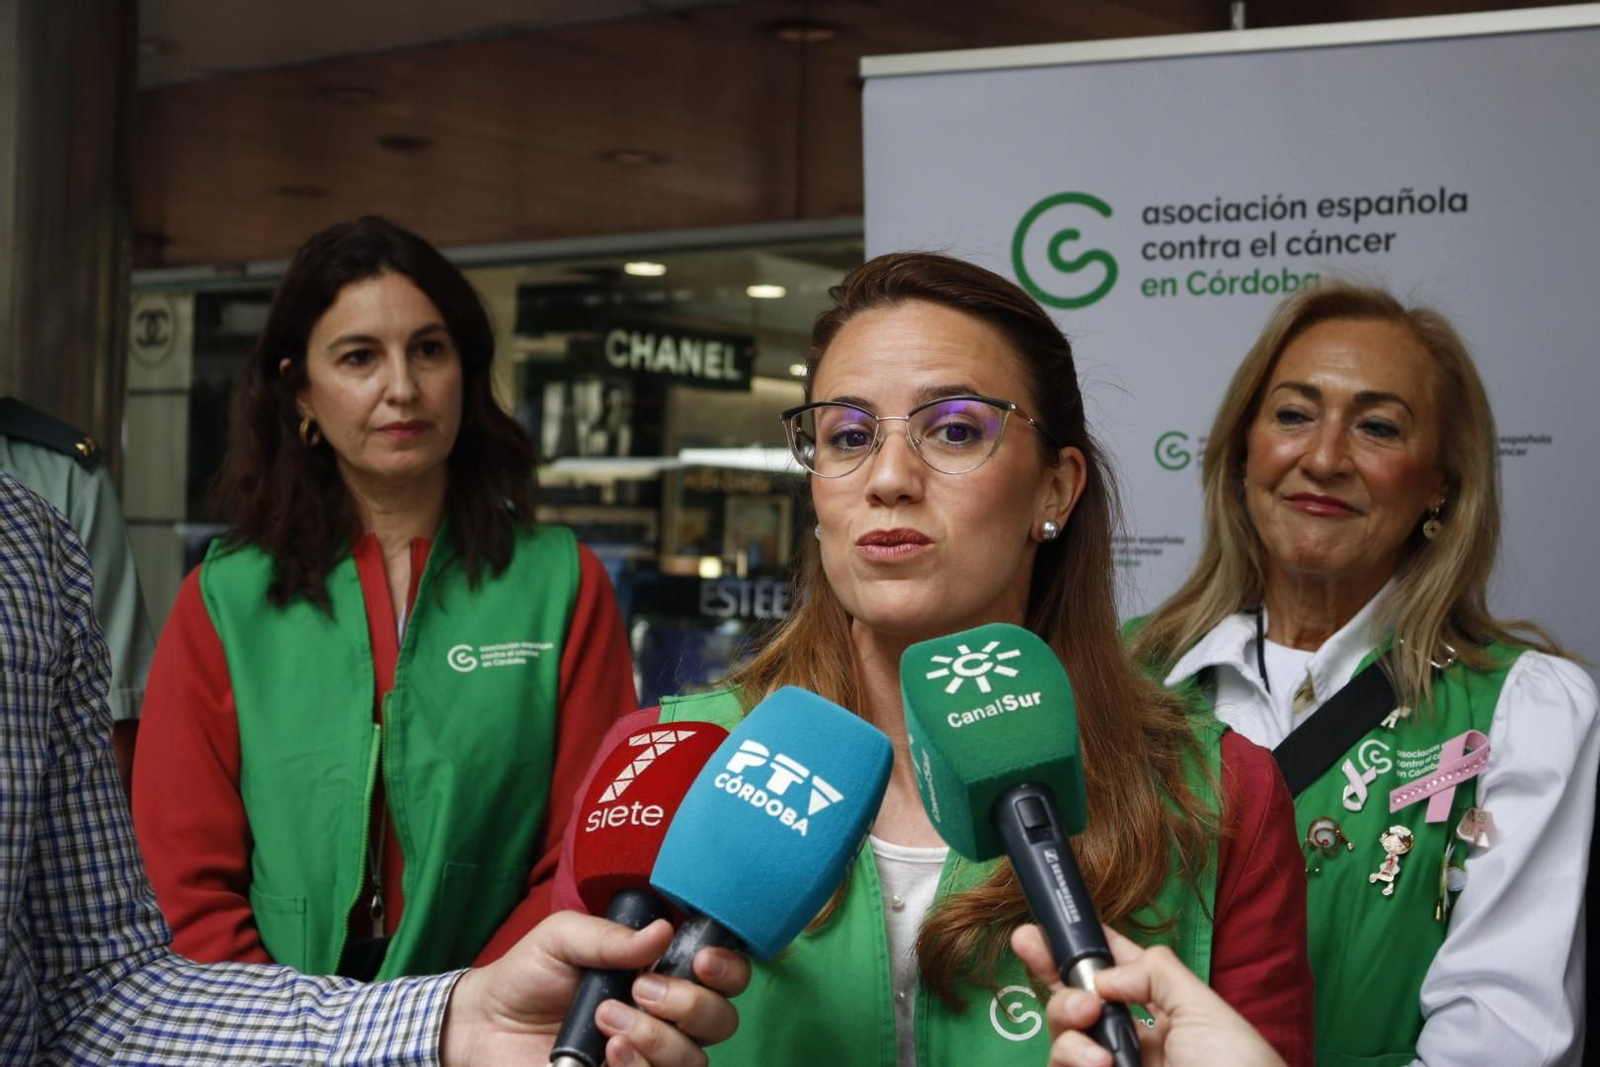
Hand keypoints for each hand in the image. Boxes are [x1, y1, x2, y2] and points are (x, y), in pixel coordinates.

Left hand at [442, 912, 748, 1065]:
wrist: (483, 1026)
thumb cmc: (528, 975)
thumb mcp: (562, 937)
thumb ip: (608, 936)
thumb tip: (662, 932)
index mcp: (661, 972)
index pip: (724, 975)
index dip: (728, 969)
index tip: (701, 961)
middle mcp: (665, 1016)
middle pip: (721, 1020)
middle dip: (689, 1004)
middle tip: (640, 990)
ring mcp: (648, 1056)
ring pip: (694, 1058)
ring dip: (656, 1038)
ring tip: (607, 1023)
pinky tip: (608, 1054)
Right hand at [1011, 923, 1283, 1066]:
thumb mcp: (1206, 1009)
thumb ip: (1156, 974)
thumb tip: (1105, 977)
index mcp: (1160, 1011)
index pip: (1111, 970)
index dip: (1080, 946)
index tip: (1042, 925)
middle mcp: (1130, 1039)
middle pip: (1073, 996)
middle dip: (1050, 969)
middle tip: (1032, 948)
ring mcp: (1111, 1066)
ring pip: (1061, 1032)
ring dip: (1066, 1016)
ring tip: (1091, 1026)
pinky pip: (1061, 1065)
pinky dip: (1072, 1057)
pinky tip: (1100, 1063)